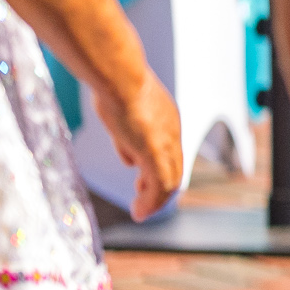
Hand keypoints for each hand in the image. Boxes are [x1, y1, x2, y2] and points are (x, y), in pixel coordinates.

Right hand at [96, 75, 184, 219]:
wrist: (119, 76)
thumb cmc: (115, 86)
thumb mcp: (121, 113)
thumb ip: (127, 138)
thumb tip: (130, 159)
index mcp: (166, 121)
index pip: (169, 152)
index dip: (156, 169)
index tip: (142, 181)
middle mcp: (172, 133)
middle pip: (174, 168)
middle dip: (159, 188)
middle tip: (143, 201)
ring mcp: (166, 143)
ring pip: (170, 181)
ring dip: (156, 200)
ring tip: (141, 212)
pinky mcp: (155, 152)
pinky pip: (160, 185)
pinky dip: (152, 202)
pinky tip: (140, 212)